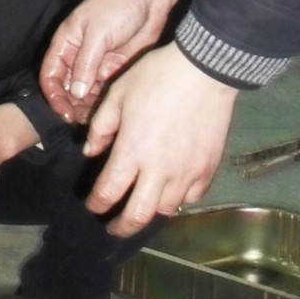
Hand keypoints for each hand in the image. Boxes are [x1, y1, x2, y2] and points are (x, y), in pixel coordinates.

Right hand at [40, 0, 183, 121]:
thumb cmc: (118, 6)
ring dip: (86, 107)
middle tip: (80, 119)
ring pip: (84, 93)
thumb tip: (75, 93)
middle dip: (70, 105)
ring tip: (94, 118)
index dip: (53, 96)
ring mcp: (96, 64)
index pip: (50, 75)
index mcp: (65, 43)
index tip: (63, 111)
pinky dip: (102, 102)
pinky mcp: (114, 69)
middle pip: (66, 88)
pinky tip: (106, 110)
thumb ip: (85, 64)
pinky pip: (103, 90)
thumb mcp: (98, 34)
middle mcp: (77, 56)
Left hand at [82, 43, 238, 234]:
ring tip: (141, 205)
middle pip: (138, 216)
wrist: (204, 71)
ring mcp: (187, 173)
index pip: (108, 192)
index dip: (96, 204)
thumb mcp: (117, 96)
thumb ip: (101, 128)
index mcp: (132, 152)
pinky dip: (179, 199)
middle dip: (121, 227)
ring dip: (149, 211)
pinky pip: (192, 197)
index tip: (92, 206)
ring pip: (166, 210)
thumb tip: (90, 152)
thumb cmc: (156, 78)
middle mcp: (159, 170)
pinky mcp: (208, 168)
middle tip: (114, 227)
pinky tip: (172, 191)